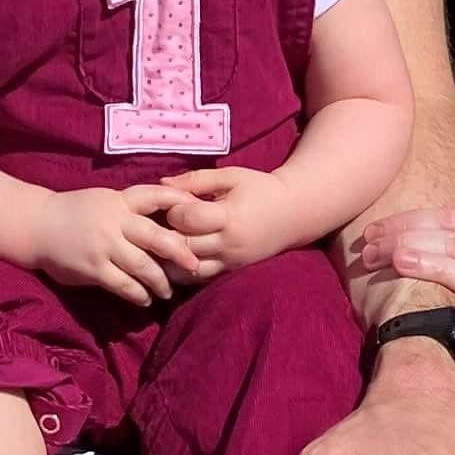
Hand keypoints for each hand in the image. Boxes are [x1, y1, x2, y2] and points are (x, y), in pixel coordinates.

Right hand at [33, 181, 212, 305]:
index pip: (156, 196)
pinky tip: (145, 299)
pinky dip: (139, 294)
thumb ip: (130, 209)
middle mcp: (115, 221)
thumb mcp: (104, 201)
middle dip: (181, 252)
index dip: (180, 201)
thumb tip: (168, 220)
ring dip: (160, 281)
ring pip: (144, 266)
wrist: (37, 225)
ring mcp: (104, 245)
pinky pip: (124, 285)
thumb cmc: (74, 212)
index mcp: (120, 201)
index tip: (201, 211)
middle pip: (158, 236)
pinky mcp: (94, 268)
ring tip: (168, 291)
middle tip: (195, 266)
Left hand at [155, 166, 297, 269]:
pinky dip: (183, 270)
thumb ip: (196, 179)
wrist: (294, 213)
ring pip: (188, 268)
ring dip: (171, 258)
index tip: (172, 202)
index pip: (188, 219)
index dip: (173, 210)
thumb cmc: (261, 189)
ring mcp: (231, 261)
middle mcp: (229, 243)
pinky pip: (200, 277)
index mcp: (230, 216)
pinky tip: (174, 258)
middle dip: (167, 234)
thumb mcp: (231, 176)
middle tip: (159, 224)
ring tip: (162, 244)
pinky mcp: (231, 270)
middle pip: (184, 246)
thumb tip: (162, 182)